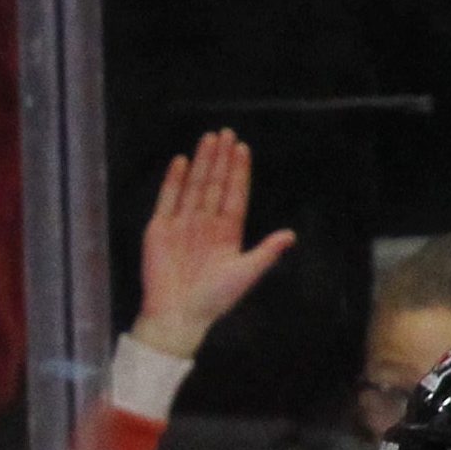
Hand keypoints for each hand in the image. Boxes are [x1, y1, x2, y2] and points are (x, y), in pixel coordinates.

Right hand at [127, 128, 291, 360]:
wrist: (178, 316)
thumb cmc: (214, 300)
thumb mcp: (246, 273)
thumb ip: (267, 252)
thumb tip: (291, 235)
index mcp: (227, 232)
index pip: (234, 194)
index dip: (238, 172)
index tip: (242, 148)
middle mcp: (205, 224)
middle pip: (215, 184)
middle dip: (220, 159)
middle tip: (226, 133)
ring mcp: (182, 225)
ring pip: (194, 187)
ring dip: (201, 163)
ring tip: (208, 139)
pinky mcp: (159, 231)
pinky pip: (167, 200)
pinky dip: (173, 181)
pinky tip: (181, 162)